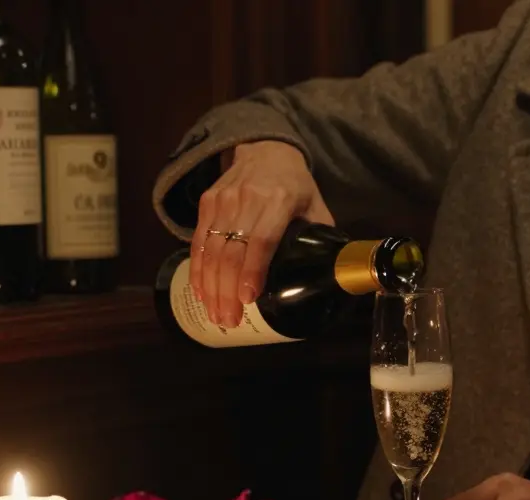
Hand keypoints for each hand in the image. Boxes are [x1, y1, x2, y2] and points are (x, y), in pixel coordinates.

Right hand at [191, 141, 334, 327]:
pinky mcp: (208, 202)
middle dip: (227, 291)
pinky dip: (198, 270)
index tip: (248, 299)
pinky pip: (199, 241)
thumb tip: (331, 277)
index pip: (263, 240)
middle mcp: (248, 199)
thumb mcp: (316, 205)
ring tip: (216, 315)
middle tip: (229, 321)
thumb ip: (321, 238)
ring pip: (212, 250)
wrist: (265, 148)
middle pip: (232, 252)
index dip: (253, 271)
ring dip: (211, 287)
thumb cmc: (296, 185)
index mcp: (279, 201)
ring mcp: (224, 200)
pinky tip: (201, 292)